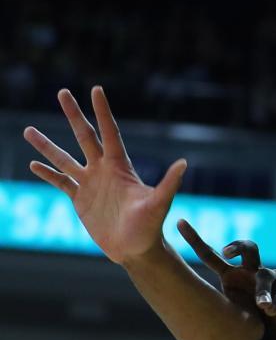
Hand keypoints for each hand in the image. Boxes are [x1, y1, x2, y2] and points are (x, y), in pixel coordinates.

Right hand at [24, 87, 187, 265]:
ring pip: (64, 158)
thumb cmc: (150, 227)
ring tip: (28, 130)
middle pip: (85, 136)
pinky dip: (47, 174)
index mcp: (120, 167)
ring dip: (47, 145)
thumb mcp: (158, 204)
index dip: (102, 111)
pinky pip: (60, 182)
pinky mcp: (80, 199)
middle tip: (62, 92)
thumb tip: (184, 163)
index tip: (96, 89)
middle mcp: (103, 170)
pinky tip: (34, 165)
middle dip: (73, 114)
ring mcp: (90, 183)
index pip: (109, 132)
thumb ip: (168, 184)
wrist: (136, 249)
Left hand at [177, 220, 275, 337]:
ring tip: (262, 306)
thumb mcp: (229, 312)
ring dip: (262, 292)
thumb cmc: (251, 322)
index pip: (210, 255)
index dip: (195, 239)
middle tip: (226, 253)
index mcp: (230, 275)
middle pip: (247, 248)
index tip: (179, 222)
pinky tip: (272, 310)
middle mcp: (250, 271)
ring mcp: (271, 277)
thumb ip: (213, 306)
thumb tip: (182, 311)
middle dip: (237, 246)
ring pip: (264, 275)